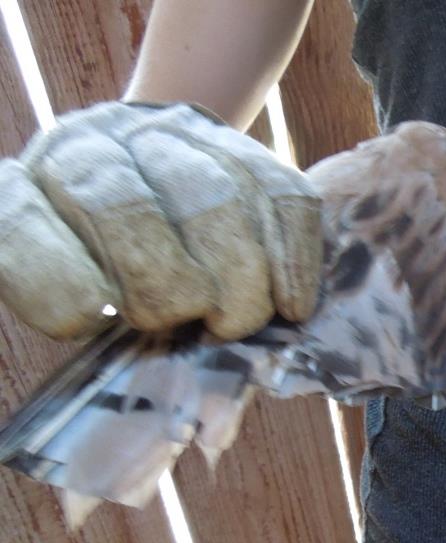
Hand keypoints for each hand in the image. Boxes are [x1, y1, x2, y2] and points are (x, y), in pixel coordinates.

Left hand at [0, 101, 321, 339]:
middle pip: (126, 208)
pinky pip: (280, 194)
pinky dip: (293, 257)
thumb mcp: (79, 294)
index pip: (20, 225)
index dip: (64, 286)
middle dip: (170, 287)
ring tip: (240, 322)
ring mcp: (166, 133)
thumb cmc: (111, 266)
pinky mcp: (237, 141)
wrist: (148, 173)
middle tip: (199, 329)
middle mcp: (88, 144)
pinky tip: (292, 304)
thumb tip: (166, 381)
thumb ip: (98, 323)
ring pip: (215, 196)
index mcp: (23, 187)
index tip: (100, 322)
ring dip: (239, 279)